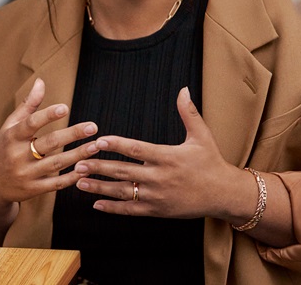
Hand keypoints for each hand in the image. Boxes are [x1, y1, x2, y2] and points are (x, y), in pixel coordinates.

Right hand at [0, 78, 100, 208]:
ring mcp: (26, 174)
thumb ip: (28, 105)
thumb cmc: (3, 148)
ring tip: (96, 146)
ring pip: (57, 163)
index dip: (47, 115)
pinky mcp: (33, 189)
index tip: (65, 108)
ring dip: (78, 155)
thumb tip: (41, 81)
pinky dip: (72, 177)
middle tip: (93, 126)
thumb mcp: (10, 126)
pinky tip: (86, 169)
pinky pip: (56, 183)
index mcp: (12, 137)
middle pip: (49, 143)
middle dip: (73, 134)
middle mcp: (18, 156)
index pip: (31, 124)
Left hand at [73, 87, 243, 218]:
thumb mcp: (202, 136)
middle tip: (77, 162)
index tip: (98, 141)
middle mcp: (160, 178)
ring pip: (123, 192)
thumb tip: (183, 89)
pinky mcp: (158, 211)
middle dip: (99, 167)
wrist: (223, 194)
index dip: (117, 145)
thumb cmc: (211, 163)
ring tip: (79, 181)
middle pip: (124, 171)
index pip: (137, 150)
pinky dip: (113, 207)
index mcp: (168, 157)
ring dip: (99, 187)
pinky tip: (96, 203)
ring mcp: (157, 196)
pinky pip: (131, 210)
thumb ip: (188, 113)